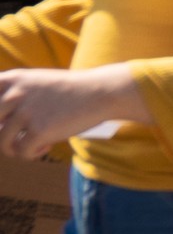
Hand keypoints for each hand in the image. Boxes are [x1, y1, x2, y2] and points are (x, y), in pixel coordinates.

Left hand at [0, 65, 144, 157]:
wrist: (101, 92)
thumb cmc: (68, 91)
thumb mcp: (36, 83)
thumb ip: (12, 96)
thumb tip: (0, 127)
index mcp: (13, 79)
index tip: (5, 120)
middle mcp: (15, 94)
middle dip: (3, 134)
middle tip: (16, 138)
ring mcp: (26, 112)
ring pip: (3, 142)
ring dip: (15, 148)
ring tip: (32, 144)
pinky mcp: (39, 131)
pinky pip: (22, 152)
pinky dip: (33, 154)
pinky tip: (46, 146)